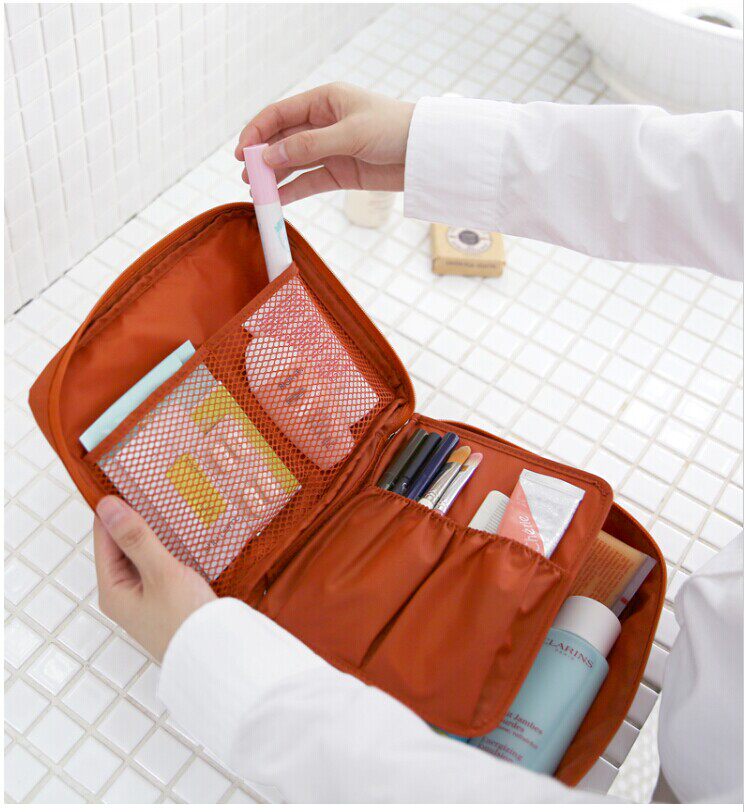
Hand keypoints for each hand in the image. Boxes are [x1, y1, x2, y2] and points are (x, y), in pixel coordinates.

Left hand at [93, 496, 216, 661]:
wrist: (219, 657)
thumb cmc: (185, 621)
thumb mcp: (161, 573)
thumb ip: (136, 538)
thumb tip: (108, 506)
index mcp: (113, 590)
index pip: (104, 539)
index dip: (113, 511)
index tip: (126, 481)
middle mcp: (126, 595)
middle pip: (123, 547)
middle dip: (135, 520)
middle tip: (152, 488)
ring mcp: (147, 598)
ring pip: (144, 556)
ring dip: (155, 534)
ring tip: (169, 505)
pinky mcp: (168, 600)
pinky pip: (161, 566)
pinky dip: (169, 549)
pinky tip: (184, 535)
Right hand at [235, 82, 414, 203]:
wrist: (426, 154)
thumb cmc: (394, 130)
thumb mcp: (349, 134)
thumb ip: (308, 146)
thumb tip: (270, 157)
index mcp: (325, 100)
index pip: (280, 114)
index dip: (257, 132)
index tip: (242, 152)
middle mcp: (324, 123)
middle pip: (283, 139)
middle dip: (263, 157)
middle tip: (247, 176)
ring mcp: (331, 149)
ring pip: (294, 163)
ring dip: (275, 176)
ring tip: (257, 191)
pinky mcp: (341, 173)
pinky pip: (311, 181)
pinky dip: (294, 190)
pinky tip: (278, 200)